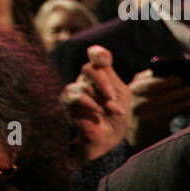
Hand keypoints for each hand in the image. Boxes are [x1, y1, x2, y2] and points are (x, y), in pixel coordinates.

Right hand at [62, 45, 129, 161]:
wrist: (109, 136)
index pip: (96, 55)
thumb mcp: (121, 94)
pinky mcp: (67, 101)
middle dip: (104, 84)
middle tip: (112, 98)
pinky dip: (91, 104)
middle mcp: (86, 79)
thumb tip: (103, 61)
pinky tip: (98, 112)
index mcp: (101, 74)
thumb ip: (112, 77)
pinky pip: (77, 96)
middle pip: (90, 68)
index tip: (103, 59)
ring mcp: (75, 89)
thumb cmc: (117, 115)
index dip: (98, 53)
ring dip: (101, 100)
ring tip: (109, 111)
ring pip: (85, 85)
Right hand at [125, 68, 189, 147]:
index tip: (179, 78)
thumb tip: (176, 75)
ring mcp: (145, 116)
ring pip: (169, 108)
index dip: (165, 82)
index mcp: (134, 89)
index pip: (149, 85)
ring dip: (186, 101)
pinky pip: (173, 117)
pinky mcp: (154, 126)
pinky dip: (185, 109)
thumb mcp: (143, 89)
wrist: (136, 128)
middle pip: (161, 97)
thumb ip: (153, 79)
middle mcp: (136, 103)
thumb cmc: (144, 102)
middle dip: (180, 91)